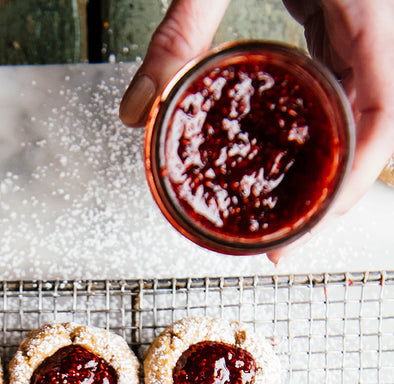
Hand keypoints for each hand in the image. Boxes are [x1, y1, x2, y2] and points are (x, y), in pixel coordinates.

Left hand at [119, 0, 393, 217]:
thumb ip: (179, 31)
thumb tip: (135, 110)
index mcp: (368, 3)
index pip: (388, 111)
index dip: (358, 180)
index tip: (312, 224)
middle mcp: (374, 13)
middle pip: (378, 119)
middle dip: (335, 188)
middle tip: (284, 239)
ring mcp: (360, 11)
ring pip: (363, 100)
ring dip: (326, 161)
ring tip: (280, 212)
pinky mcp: (338, 4)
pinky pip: (338, 71)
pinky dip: (313, 118)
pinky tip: (277, 149)